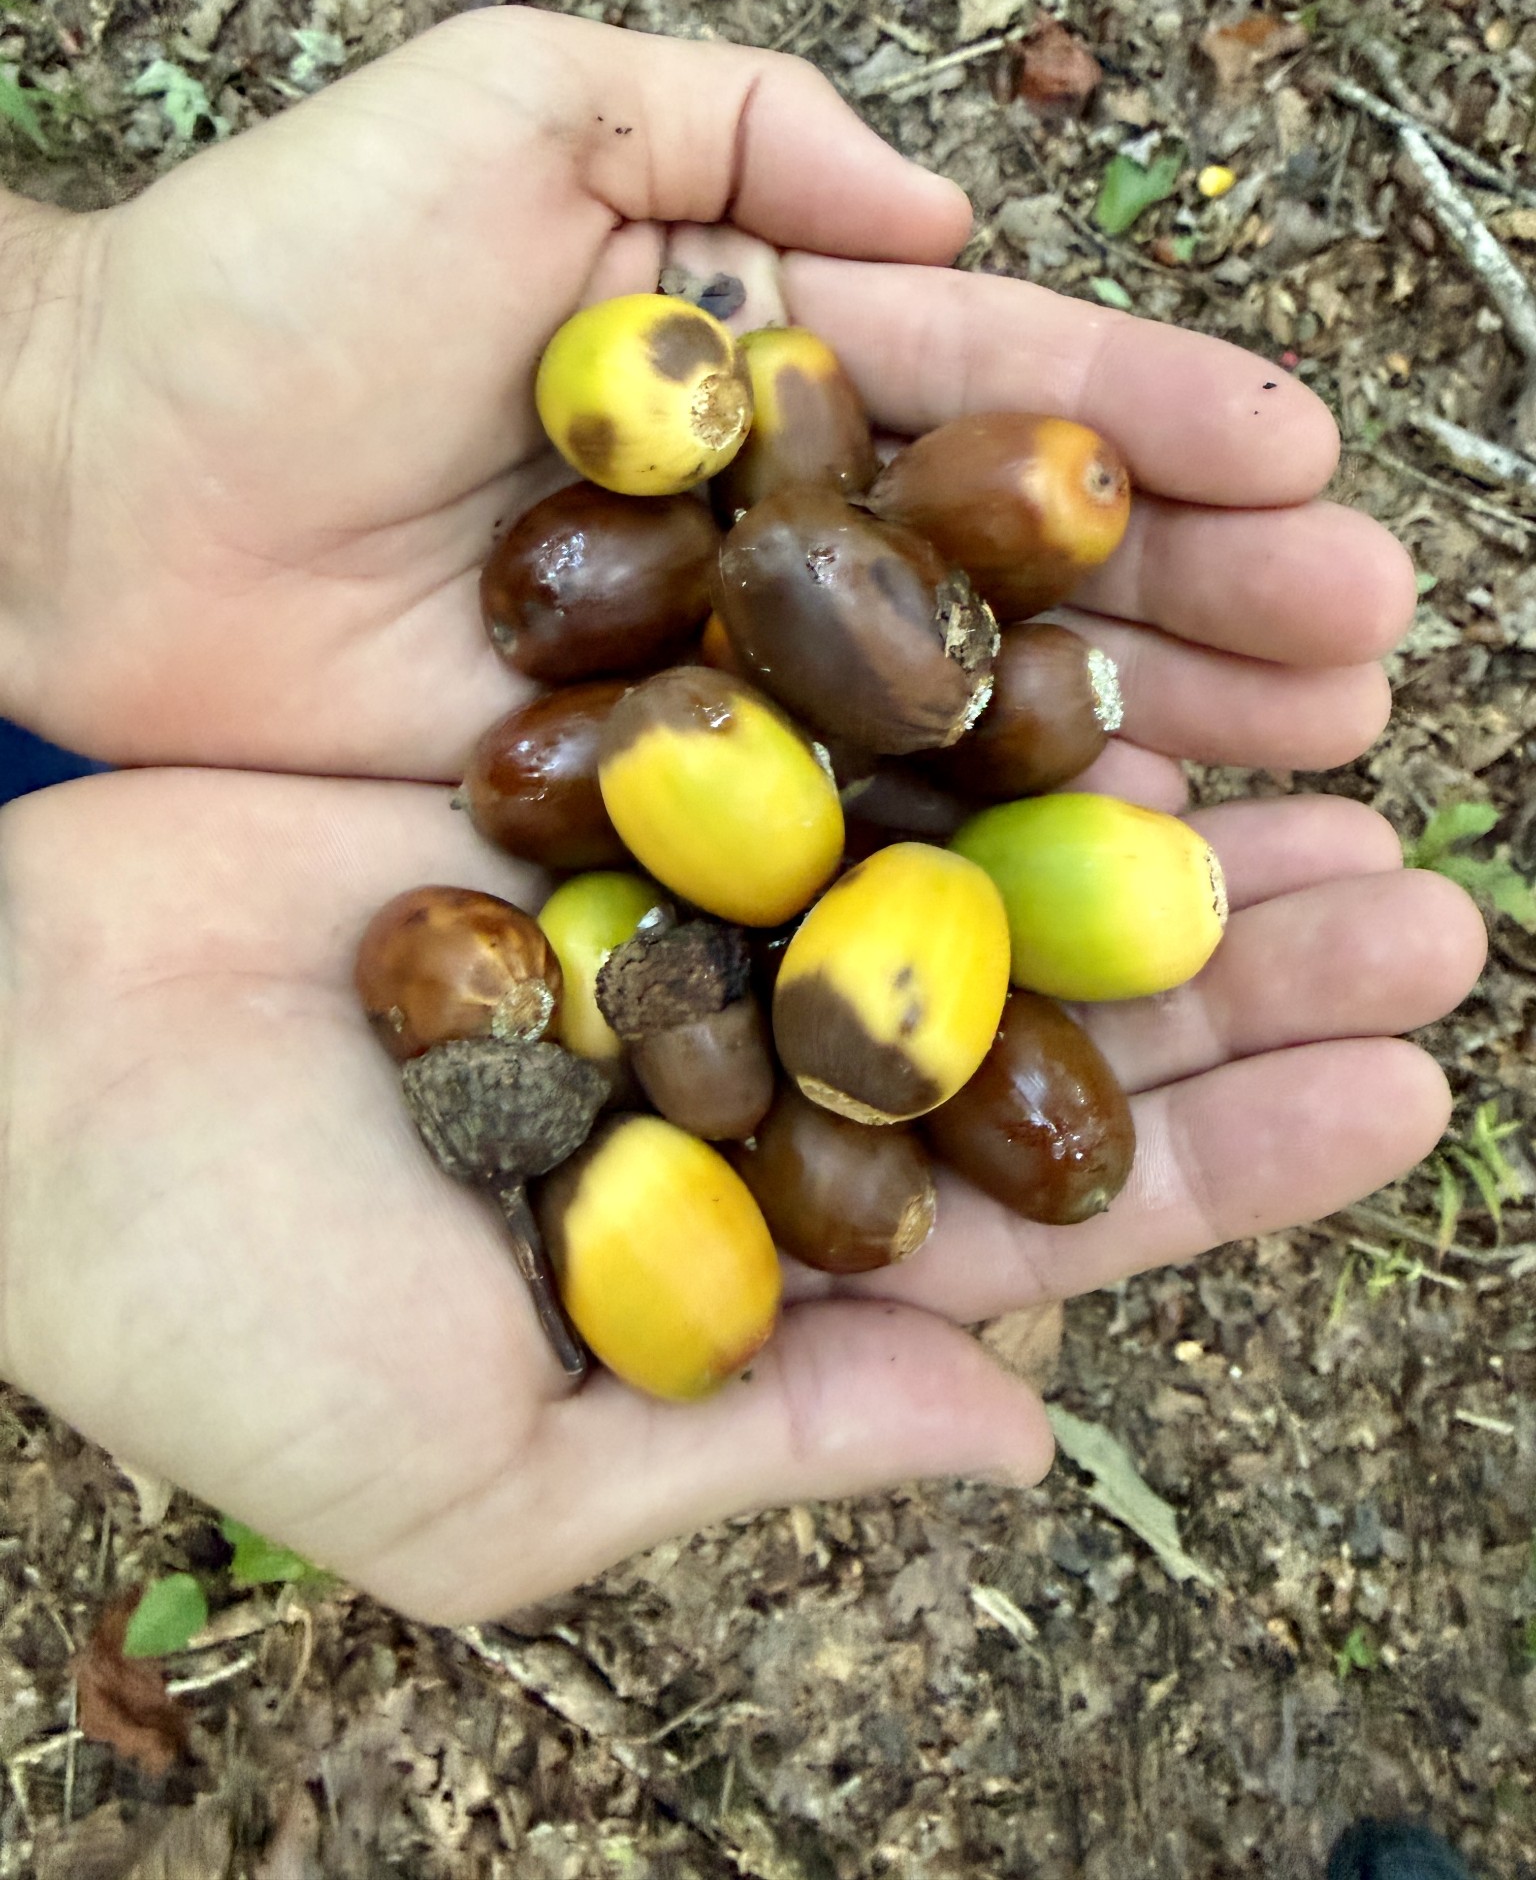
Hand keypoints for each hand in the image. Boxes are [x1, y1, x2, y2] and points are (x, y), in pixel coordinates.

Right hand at [0, 768, 1483, 1622]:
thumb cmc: (198, 1298)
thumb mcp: (478, 1469)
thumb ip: (754, 1444)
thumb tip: (1018, 1441)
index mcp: (751, 1242)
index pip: (1048, 1209)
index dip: (1238, 1160)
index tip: (1409, 1095)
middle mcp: (746, 1055)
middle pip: (1043, 1004)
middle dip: (1246, 959)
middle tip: (1431, 901)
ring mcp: (686, 891)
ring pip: (966, 836)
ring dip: (1143, 795)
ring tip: (1338, 736)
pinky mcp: (606, 753)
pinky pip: (820, 701)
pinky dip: (957, 666)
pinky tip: (1101, 621)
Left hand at [4, 7, 1404, 803]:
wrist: (80, 487)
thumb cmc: (273, 281)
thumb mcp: (511, 114)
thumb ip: (733, 128)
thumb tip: (950, 200)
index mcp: (758, 377)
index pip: (989, 398)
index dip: (1151, 426)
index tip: (1311, 463)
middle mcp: (761, 550)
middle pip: (1008, 580)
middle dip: (1199, 604)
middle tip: (1367, 655)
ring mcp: (708, 701)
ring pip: (951, 732)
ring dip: (1133, 752)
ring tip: (1313, 771)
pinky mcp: (632, 826)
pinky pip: (823, 856)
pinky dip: (956, 879)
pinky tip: (1099, 901)